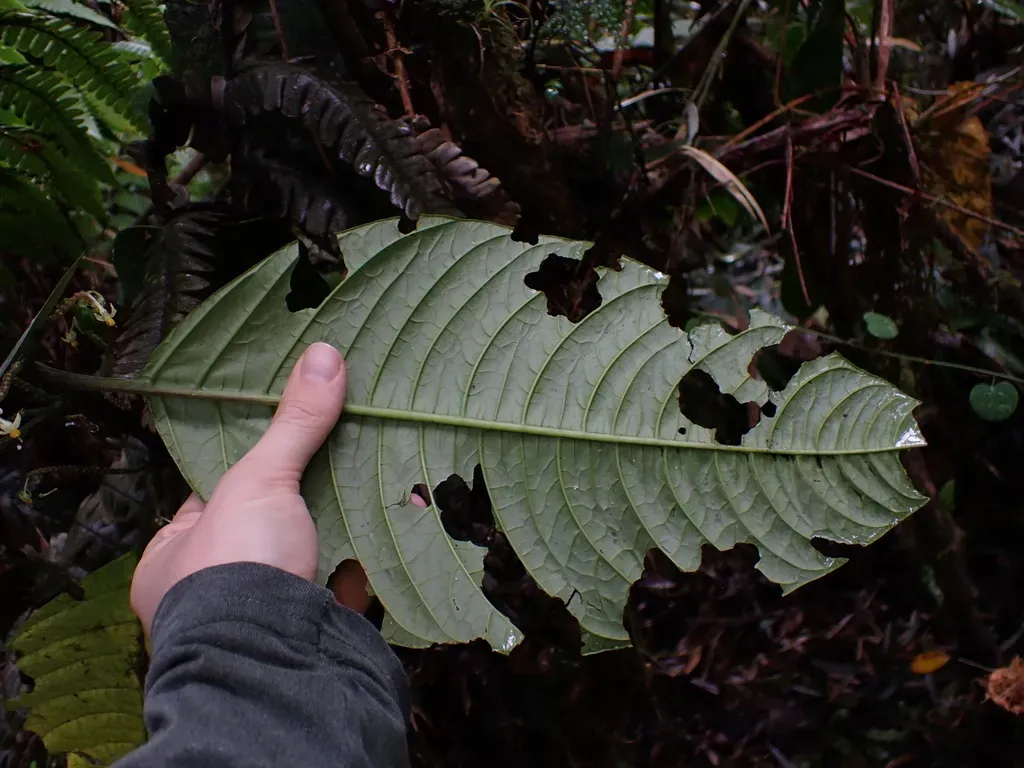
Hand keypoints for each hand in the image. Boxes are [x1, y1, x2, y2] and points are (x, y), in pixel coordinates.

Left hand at [131, 342, 347, 632]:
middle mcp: (214, 593)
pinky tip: (395, 519)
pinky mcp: (314, 631)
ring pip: (309, 555)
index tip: (286, 432)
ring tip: (375, 471)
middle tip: (340, 447)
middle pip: (268, 524)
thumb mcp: (259, 480)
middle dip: (306, 492)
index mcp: (174, 561)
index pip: (212, 497)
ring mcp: (265, 616)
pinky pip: (343, 585)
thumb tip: (324, 352)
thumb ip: (292, 423)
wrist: (276, 661)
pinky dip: (366, 558)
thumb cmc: (236, 568)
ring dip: (341, 522)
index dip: (252, 462)